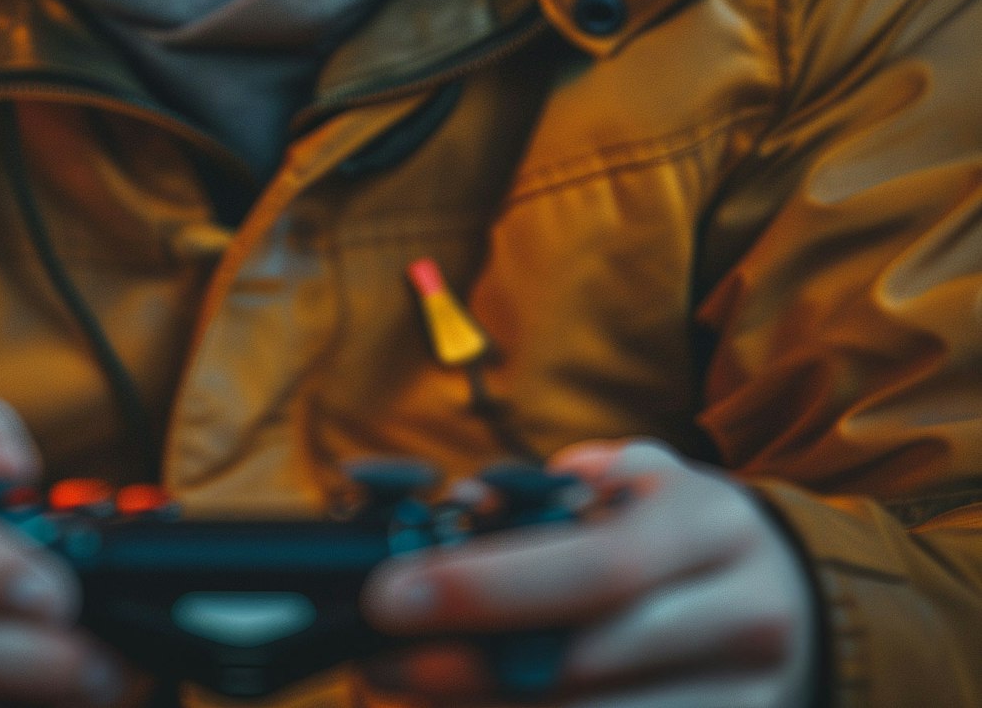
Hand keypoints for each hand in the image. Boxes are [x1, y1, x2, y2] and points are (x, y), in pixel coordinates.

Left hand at [362, 440, 819, 706]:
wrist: (792, 600)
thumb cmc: (678, 529)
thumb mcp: (631, 483)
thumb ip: (548, 494)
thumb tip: (455, 513)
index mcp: (711, 528)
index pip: (593, 568)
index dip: (486, 589)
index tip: (387, 597)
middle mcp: (745, 621)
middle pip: (585, 671)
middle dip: (466, 671)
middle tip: (376, 660)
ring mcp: (749, 704)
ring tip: (408, 687)